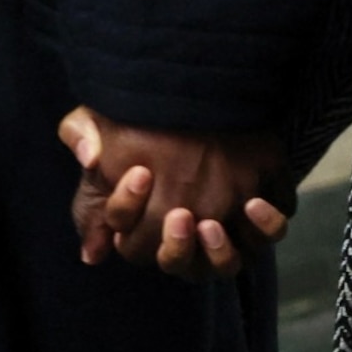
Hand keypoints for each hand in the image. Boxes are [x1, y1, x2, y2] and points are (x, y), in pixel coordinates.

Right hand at [58, 105, 288, 280]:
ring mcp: (226, 228)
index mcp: (143, 224)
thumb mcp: (102, 122)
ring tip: (212, 226)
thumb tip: (88, 233)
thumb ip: (82, 147)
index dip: (130, 211)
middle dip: (177, 247)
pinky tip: (255, 204)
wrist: (196, 87)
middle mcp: (184, 235)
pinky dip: (266, 227)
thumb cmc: (143, 114)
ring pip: (226, 265)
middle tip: (180, 215)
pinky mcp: (261, 211)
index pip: (131, 241)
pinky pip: (269, 235)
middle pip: (180, 265)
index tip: (140, 173)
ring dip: (219, 253)